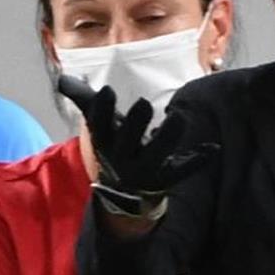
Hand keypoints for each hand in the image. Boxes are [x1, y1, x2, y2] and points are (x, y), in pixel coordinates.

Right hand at [58, 75, 217, 218]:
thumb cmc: (116, 147)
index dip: (101, 110)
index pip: (99, 125)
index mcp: (106, 142)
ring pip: (157, 155)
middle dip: (135, 124)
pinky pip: (183, 171)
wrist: (125, 194)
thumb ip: (84, 100)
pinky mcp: (167, 179)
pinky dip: (197, 161)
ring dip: (168, 137)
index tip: (107, 91)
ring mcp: (145, 170)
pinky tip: (213, 149)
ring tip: (178, 117)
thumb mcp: (101, 126)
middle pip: (128, 141)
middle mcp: (123, 158)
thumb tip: (62, 79)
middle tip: (146, 103)